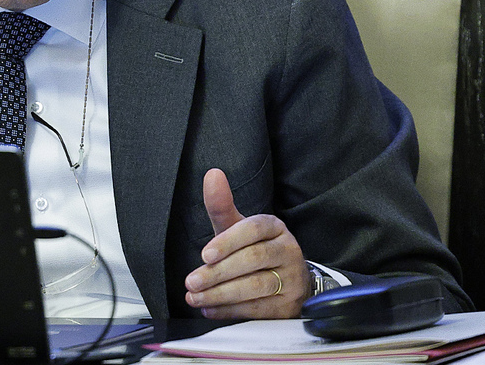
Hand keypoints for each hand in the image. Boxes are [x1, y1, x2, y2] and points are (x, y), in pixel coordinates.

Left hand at [184, 168, 308, 318]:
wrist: (289, 280)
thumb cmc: (256, 249)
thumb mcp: (238, 227)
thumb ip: (222, 206)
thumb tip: (212, 175)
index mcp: (274, 227)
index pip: (254, 229)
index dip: (229, 241)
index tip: (204, 254)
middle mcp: (288, 250)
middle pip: (253, 259)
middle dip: (218, 272)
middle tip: (192, 281)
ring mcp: (292, 279)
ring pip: (257, 287)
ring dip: (221, 294)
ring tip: (196, 297)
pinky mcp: (290, 305)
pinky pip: (259, 309)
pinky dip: (231, 310)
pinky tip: (211, 309)